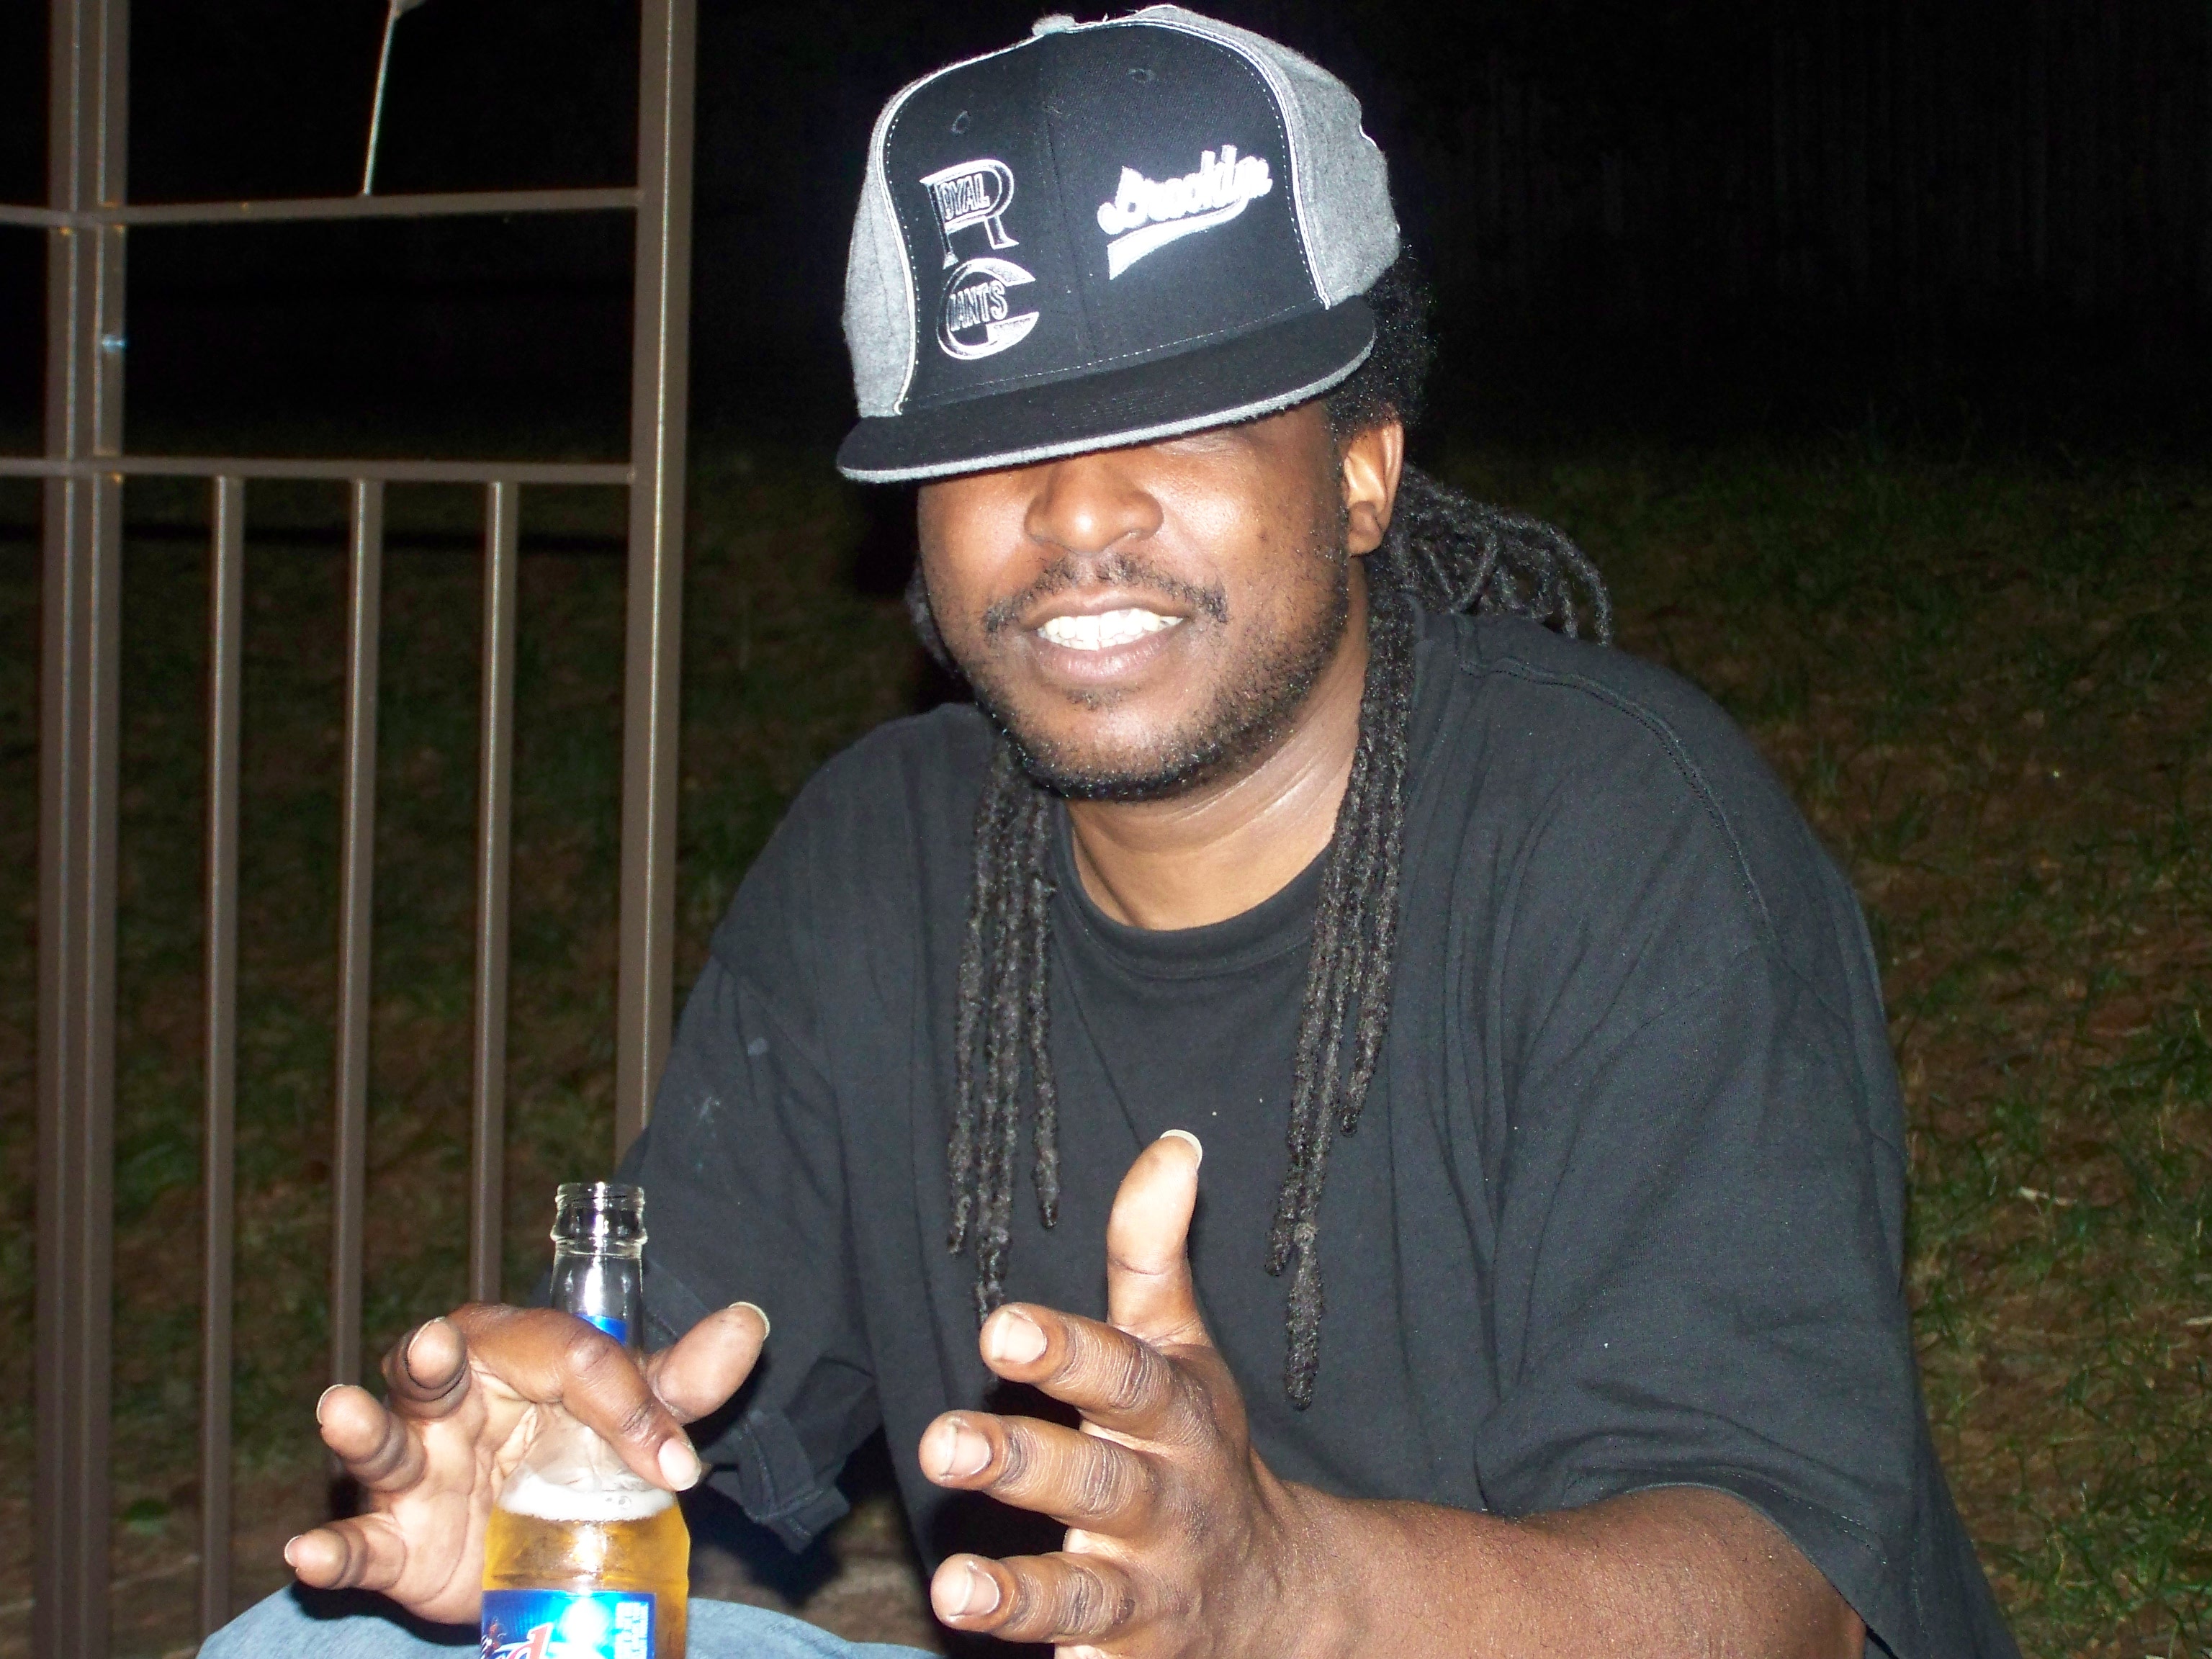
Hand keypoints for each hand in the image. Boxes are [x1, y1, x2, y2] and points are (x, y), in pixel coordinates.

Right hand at [285, 1300, 768, 1623]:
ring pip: (381, 1443)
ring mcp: (416, 1469)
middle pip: (434, 1368)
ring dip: (360, 1429)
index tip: (676, 1462)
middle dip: (431, 1356)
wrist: (539, 1520)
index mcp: (514, 1351)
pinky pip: (358, 1544)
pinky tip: (310, 1553)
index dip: (623, 1404)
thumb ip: (682, 1378)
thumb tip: (750, 1324)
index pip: (568, 1359)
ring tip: (340, 1411)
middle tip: (435, 1344)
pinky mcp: (395, 1539)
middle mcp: (450, 1398)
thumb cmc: (575, 1439)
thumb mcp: (632, 1409)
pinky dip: (332, 1551)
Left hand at [920, 1132, 1328, 1656]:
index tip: (1001, 1326)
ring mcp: (1151, 1592)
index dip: (1066, 1349)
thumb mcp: (1182, 1350)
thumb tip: (1171, 1145)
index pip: (1123, 1373)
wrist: (1279, 1596)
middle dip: (1024, 1464)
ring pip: (1087, 1591)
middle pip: (1099, 1481)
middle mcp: (1167, 1502)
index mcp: (1174, 1415)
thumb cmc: (1197, 1448)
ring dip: (1021, 1596)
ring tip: (950, 1590)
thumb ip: (1153, 1255)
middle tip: (942, 1441)